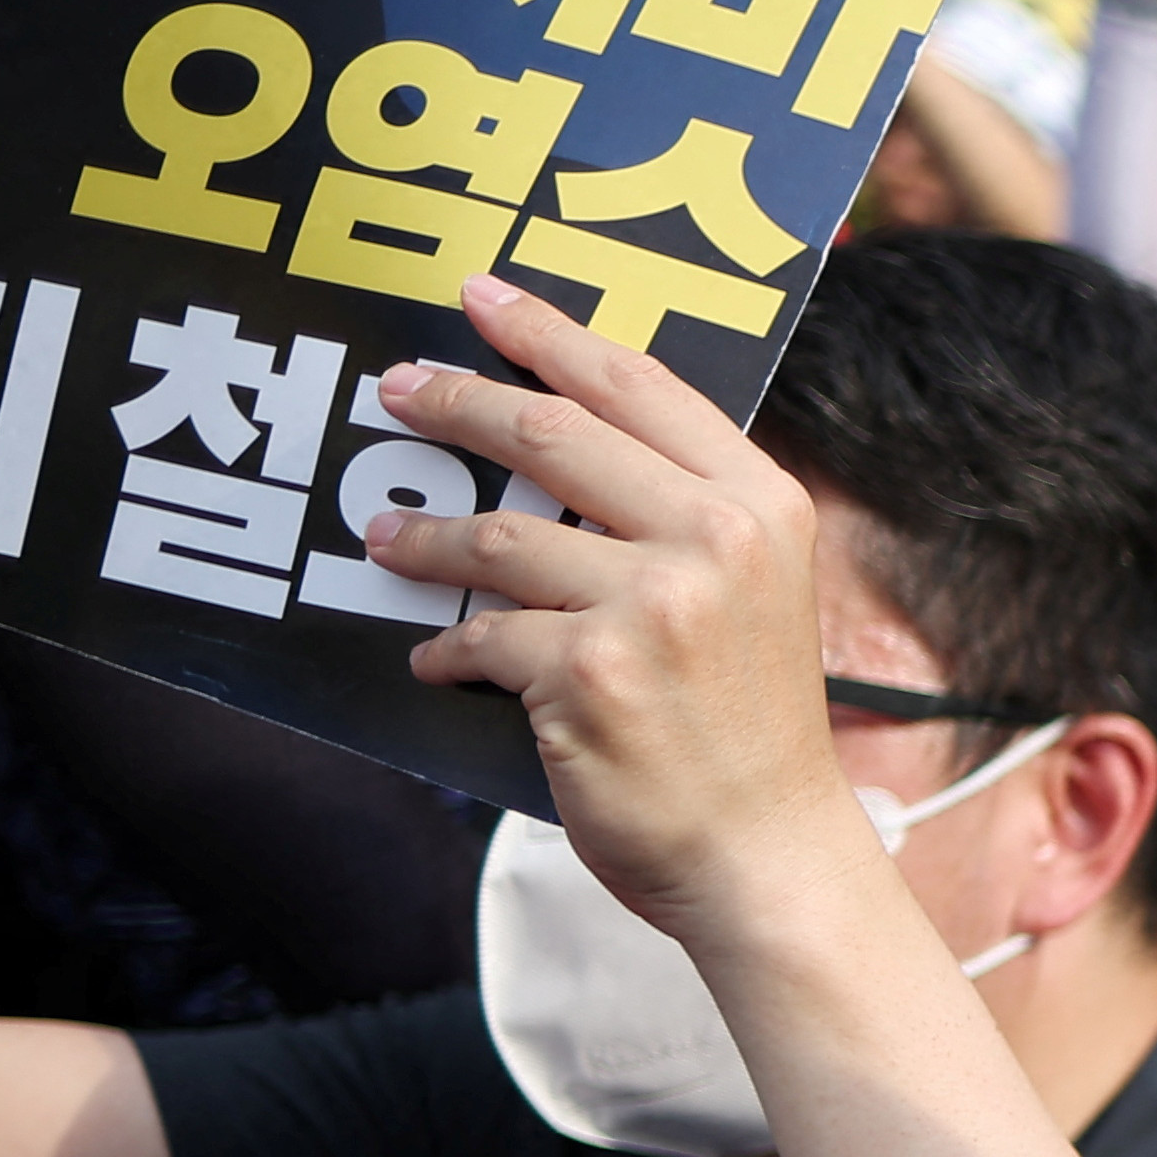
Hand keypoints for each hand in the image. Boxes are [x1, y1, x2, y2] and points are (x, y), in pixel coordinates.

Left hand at [361, 273, 850, 946]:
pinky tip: (437, 666)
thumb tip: (554, 459)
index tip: (481, 297)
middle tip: (396, 391)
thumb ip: (685, 523)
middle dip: (457, 403)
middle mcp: (715, 540)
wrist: (772, 858)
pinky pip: (480, 638)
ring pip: (495, 538)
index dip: (549, 331)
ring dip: (421, 539)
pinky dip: (447, 653)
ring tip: (384, 541)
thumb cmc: (753, 736)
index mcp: (763, 506)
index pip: (640, 385)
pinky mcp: (590, 672)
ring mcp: (653, 605)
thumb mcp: (756, 600)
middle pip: (553, 434)